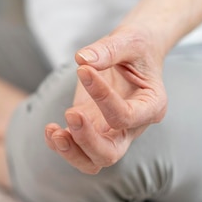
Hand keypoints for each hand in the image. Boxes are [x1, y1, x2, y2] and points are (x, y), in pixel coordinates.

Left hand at [44, 26, 167, 173]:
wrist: (132, 51)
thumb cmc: (135, 45)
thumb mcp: (128, 40)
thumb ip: (108, 49)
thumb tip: (82, 59)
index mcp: (151, 105)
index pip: (125, 116)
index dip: (102, 97)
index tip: (82, 70)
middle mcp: (133, 126)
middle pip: (111, 153)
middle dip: (87, 140)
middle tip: (70, 113)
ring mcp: (112, 131)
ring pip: (94, 160)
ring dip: (71, 151)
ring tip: (53, 131)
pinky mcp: (93, 127)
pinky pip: (78, 149)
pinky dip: (61, 144)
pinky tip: (50, 129)